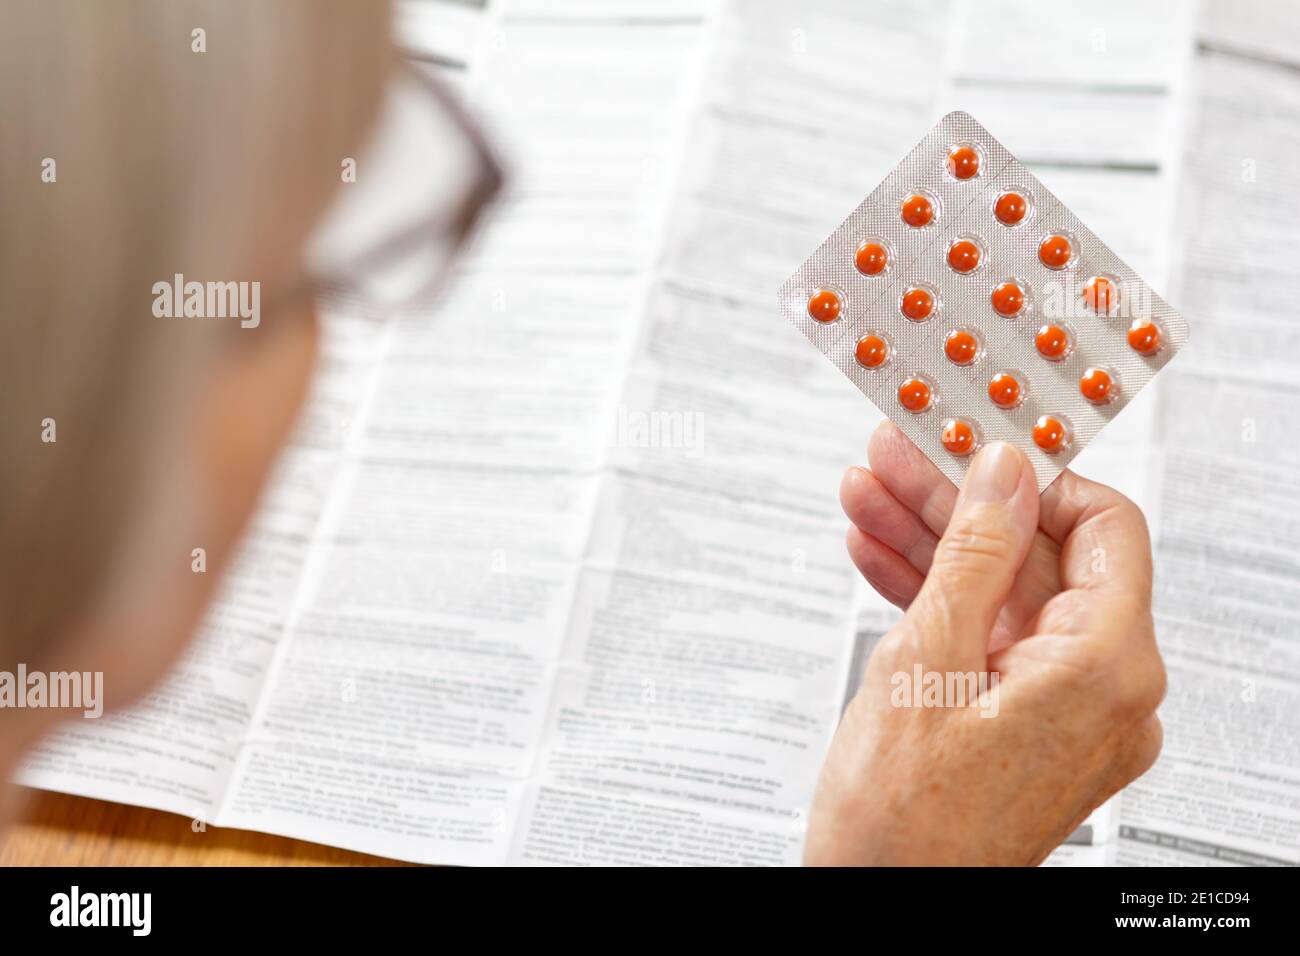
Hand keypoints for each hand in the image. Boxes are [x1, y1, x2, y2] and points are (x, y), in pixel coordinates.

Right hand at [804, 422, 1165, 865]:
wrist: (879, 908)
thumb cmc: (904, 824)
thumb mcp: (926, 659)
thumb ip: (972, 553)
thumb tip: (1001, 473)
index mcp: (1106, 668)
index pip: (1102, 526)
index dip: (1034, 477)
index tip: (973, 444)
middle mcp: (1105, 691)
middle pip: (1036, 558)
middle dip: (954, 506)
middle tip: (893, 460)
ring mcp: (1065, 712)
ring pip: (1002, 596)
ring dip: (932, 547)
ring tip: (866, 497)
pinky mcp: (1026, 726)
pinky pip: (988, 641)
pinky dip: (935, 602)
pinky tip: (879, 559)